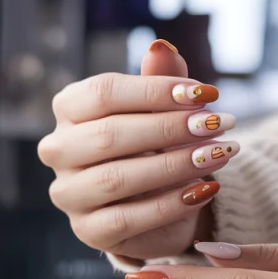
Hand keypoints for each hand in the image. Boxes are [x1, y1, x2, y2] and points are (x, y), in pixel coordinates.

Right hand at [37, 41, 237, 259]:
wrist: (159, 201)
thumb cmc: (156, 144)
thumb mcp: (163, 109)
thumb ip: (160, 81)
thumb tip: (161, 47)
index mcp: (69, 108)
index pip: (104, 93)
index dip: (156, 91)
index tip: (205, 94)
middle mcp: (59, 149)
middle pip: (108, 135)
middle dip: (170, 129)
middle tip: (218, 124)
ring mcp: (69, 193)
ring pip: (116, 178)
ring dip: (174, 166)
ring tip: (219, 154)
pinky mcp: (88, 230)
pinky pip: (127, 219)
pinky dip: (170, 204)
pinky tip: (205, 190)